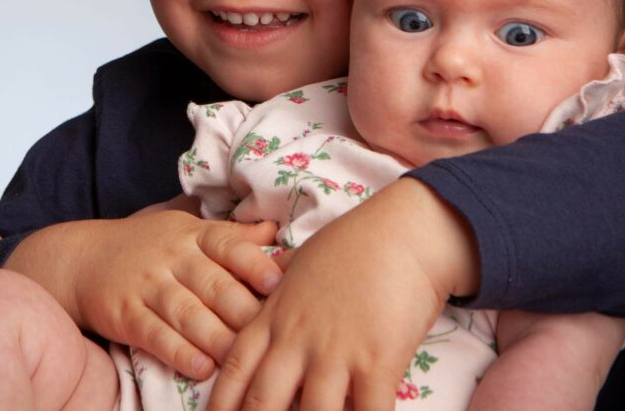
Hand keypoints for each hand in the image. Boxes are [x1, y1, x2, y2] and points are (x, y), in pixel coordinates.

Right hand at [5, 211, 282, 379]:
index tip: (278, 282)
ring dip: (217, 337)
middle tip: (272, 333)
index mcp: (193, 234)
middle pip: (214, 284)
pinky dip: (180, 352)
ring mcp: (147, 285)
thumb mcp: (187, 229)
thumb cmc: (149, 244)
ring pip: (188, 313)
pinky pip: (156, 335)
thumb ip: (230, 235)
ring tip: (242, 357)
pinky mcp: (126, 313)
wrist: (85, 258)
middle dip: (244, 309)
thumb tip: (274, 230)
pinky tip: (202, 368)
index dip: (254, 262)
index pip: (228, 244)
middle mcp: (173, 257)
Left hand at [208, 178, 478, 410]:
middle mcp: (298, 337)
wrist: (403, 231)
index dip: (222, 401)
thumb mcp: (303, 256)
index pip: (236, 366)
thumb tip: (266, 276)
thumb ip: (279, 275)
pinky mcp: (377, 361)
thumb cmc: (353, 241)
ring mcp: (336, 351)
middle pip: (262, 401)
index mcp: (276, 313)